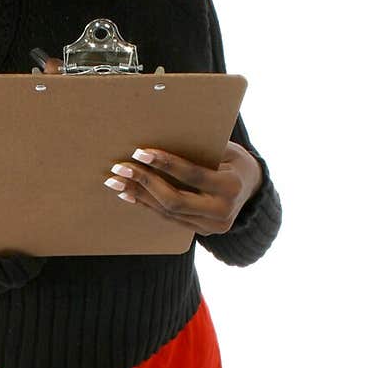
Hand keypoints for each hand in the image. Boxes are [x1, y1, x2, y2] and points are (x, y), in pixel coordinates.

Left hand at [103, 142, 263, 236]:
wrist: (252, 189)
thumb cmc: (234, 160)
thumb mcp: (225, 150)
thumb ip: (199, 149)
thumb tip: (159, 134)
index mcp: (231, 188)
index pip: (193, 176)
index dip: (166, 164)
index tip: (141, 152)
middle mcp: (222, 212)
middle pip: (175, 201)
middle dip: (145, 183)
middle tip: (121, 167)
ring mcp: (210, 227)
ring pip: (167, 212)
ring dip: (138, 194)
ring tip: (116, 180)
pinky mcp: (199, 232)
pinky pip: (167, 218)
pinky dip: (146, 204)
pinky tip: (128, 193)